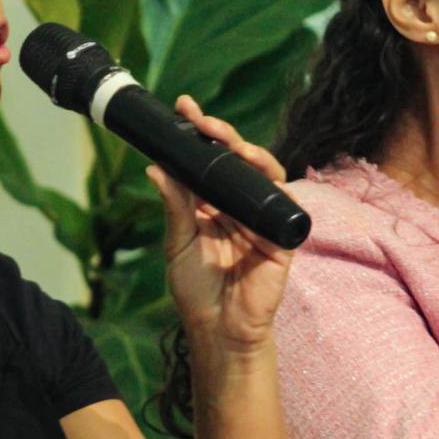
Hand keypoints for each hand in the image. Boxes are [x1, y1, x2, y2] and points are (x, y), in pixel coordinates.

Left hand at [147, 96, 294, 356]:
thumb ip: (175, 206)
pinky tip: (251, 171)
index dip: (199, 136)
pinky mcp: (282, 234)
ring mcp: (262, 217)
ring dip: (247, 152)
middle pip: (236, 160)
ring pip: (262, 172)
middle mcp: (238, 205)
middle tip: (199, 119)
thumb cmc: (197, 291)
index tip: (183, 108)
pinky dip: (267, 183)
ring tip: (226, 142)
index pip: (207, 162)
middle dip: (220, 135)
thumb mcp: (178, 244)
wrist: (219, 330)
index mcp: (211, 205)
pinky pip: (280, 201)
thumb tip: (156, 168)